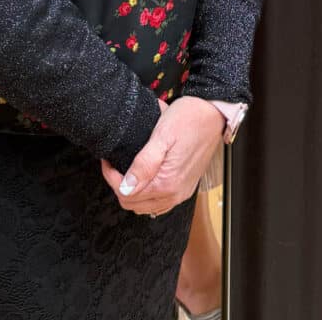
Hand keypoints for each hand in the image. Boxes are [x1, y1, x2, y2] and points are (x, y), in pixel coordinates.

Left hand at [100, 96, 223, 215]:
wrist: (213, 114)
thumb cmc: (189, 118)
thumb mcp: (162, 135)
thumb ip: (144, 164)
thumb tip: (126, 186)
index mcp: (167, 182)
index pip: (127, 194)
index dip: (112, 178)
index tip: (108, 162)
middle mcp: (175, 193)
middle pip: (134, 204)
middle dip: (119, 186)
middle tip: (115, 165)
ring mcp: (182, 192)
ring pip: (146, 206)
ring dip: (132, 192)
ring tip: (126, 171)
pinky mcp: (186, 187)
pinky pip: (160, 203)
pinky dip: (147, 196)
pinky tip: (143, 180)